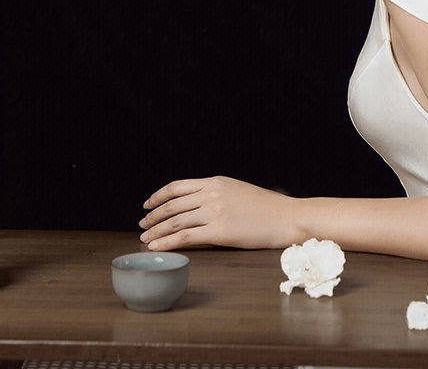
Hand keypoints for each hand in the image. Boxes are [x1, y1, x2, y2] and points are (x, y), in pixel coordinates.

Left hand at [139, 175, 298, 250]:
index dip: (159, 196)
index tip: (147, 205)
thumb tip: (196, 205)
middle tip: (142, 225)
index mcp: (215, 181)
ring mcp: (214, 212)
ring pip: (176, 222)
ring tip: (145, 239)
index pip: (178, 187)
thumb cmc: (265, 207)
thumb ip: (216, 194)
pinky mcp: (219, 232)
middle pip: (173, 205)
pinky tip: (158, 247)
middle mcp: (211, 194)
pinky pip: (186, 237)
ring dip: (157, 231)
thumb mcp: (237, 191)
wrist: (285, 217)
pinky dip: (167, 242)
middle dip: (153, 216)